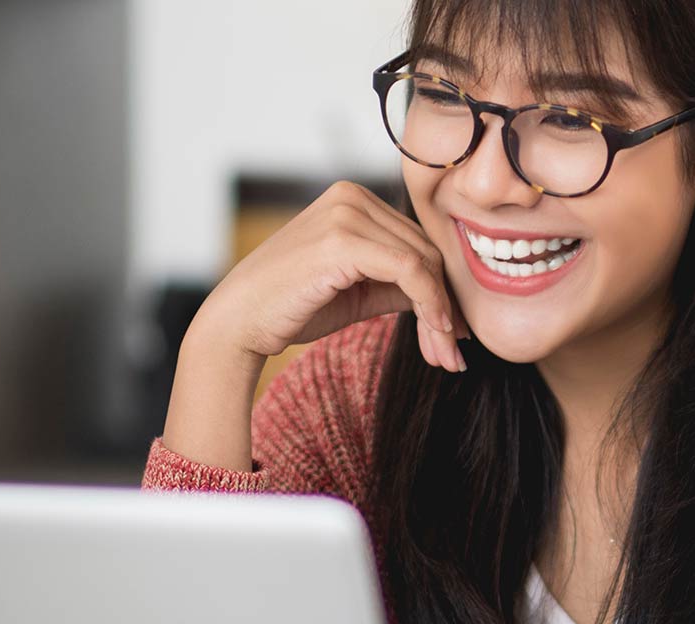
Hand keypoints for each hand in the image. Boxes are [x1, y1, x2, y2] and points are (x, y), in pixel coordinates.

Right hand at [191, 180, 470, 371]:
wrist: (238, 324)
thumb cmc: (291, 308)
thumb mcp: (358, 290)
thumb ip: (399, 284)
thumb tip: (448, 303)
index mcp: (353, 200)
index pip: (417, 241)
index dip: (443, 289)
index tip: (456, 333)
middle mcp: (351, 196)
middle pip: (426, 250)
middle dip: (445, 306)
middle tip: (454, 354)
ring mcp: (346, 213)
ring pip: (423, 262)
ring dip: (441, 313)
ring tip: (446, 355)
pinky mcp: (343, 240)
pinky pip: (409, 270)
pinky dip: (429, 303)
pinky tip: (435, 333)